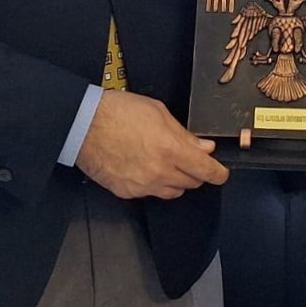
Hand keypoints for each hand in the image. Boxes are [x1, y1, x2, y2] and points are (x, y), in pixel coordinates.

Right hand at [76, 91, 229, 199]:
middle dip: (195, 171)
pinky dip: (154, 184)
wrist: (84, 125)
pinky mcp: (127, 192)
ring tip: (165, 162)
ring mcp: (143, 185)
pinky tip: (146, 167)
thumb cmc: (117, 112)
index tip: (221, 173)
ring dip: (176, 180)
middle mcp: (159, 172)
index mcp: (171, 149)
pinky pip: (150, 194)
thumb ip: (184, 133)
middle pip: (192, 183)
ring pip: (173, 192)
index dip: (218, 173)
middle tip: (188, 158)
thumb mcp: (158, 112)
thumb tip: (203, 146)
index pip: (206, 170)